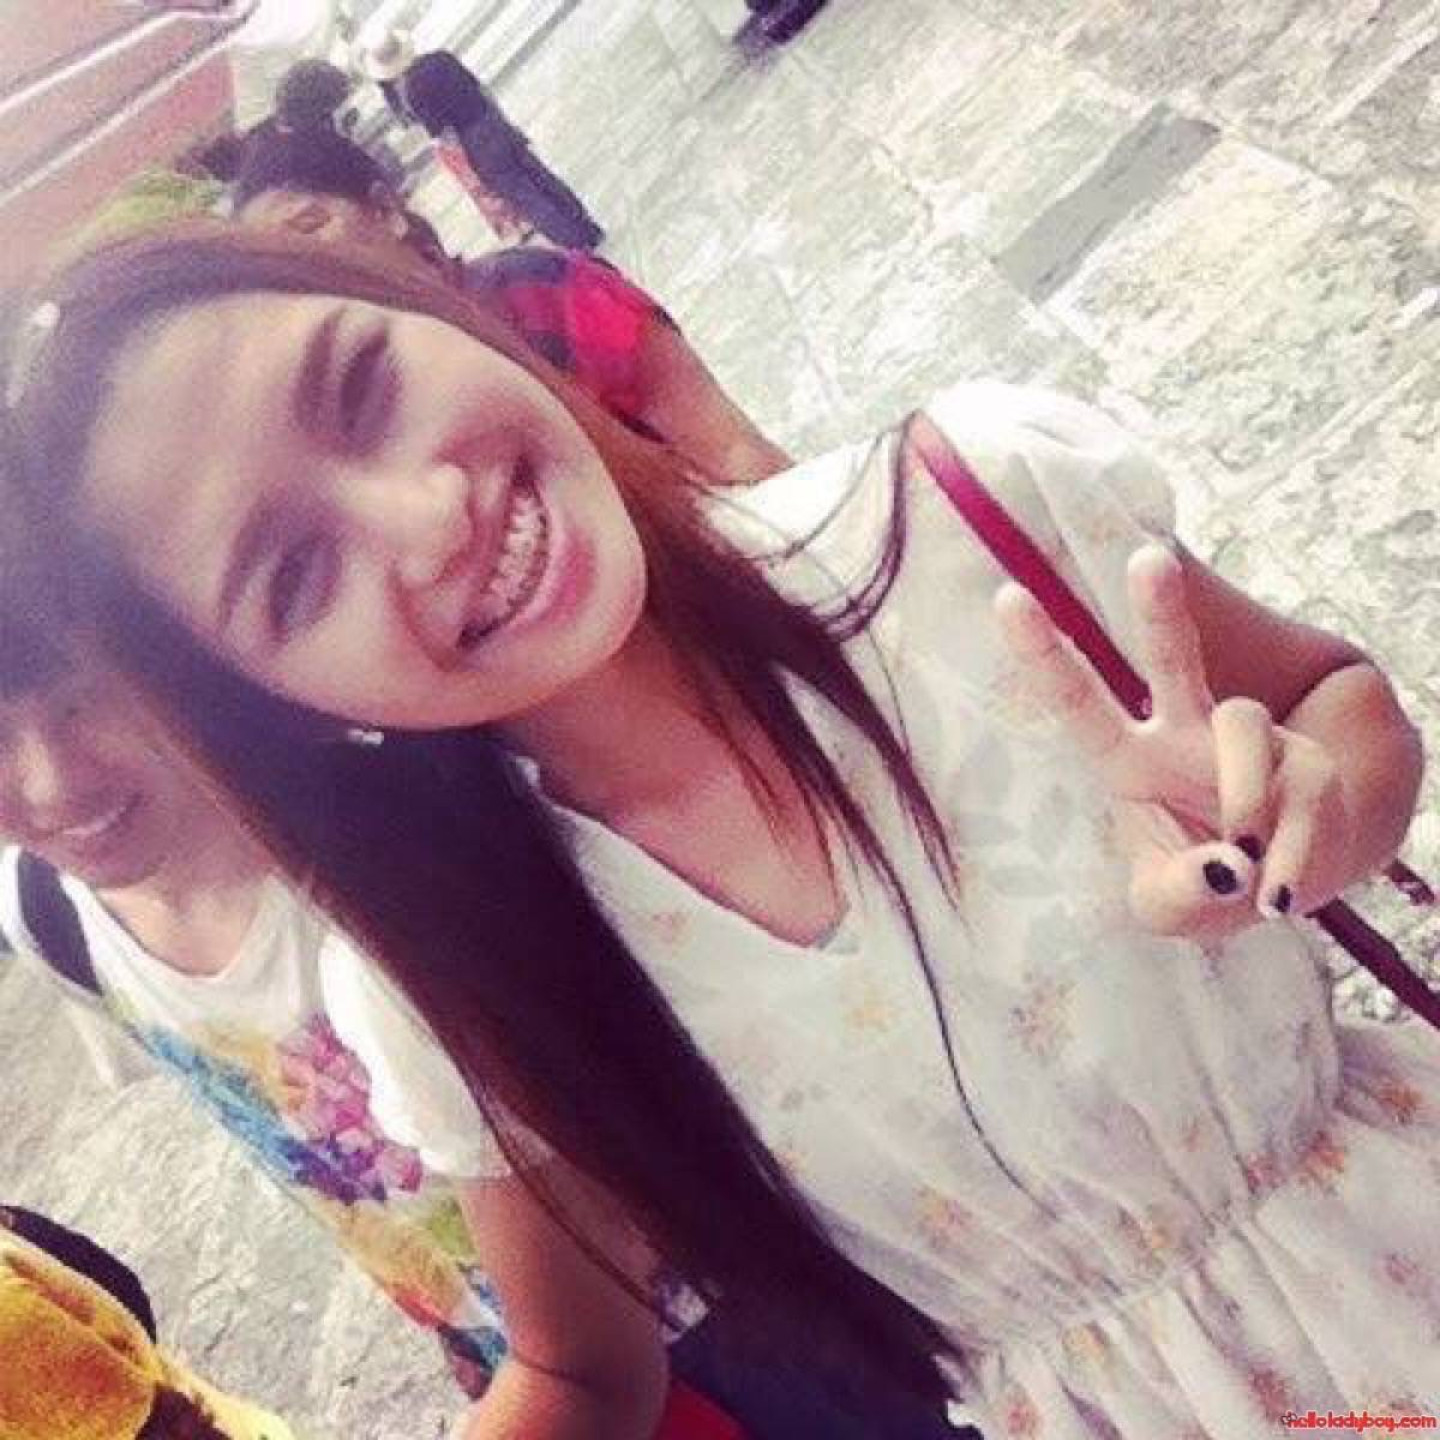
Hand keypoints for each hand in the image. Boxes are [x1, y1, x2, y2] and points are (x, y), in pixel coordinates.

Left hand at [995, 545, 1350, 940]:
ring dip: (1242, 797)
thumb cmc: (1200, 888)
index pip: (1077, 703)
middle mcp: (1183, 735)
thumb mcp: (1167, 908)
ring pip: (1244, 723)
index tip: (1009, 597)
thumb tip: (1224, 864)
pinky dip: (1288, 849)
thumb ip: (1178, 893)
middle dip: (1160, 609)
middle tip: (1148, 557)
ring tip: (1243, 858)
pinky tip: (1275, 891)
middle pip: (1171, 660)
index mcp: (1127, 761)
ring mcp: (1248, 741)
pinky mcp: (1305, 762)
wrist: (1275, 898)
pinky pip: (1297, 786)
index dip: (1043, 654)